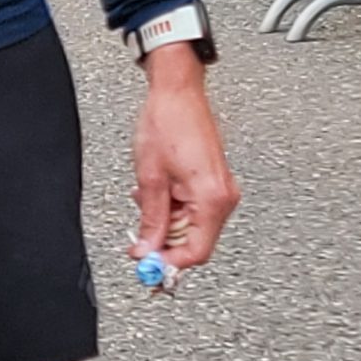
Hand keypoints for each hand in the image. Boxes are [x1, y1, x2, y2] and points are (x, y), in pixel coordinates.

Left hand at [129, 46, 239, 275]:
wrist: (178, 91)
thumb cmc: (166, 122)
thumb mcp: (150, 177)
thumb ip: (150, 220)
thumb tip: (147, 251)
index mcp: (211, 198)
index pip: (196, 252)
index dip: (169, 265)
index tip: (148, 269)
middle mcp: (223, 198)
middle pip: (193, 242)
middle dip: (162, 242)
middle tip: (137, 238)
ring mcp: (221, 190)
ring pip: (190, 227)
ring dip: (163, 221)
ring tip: (144, 197)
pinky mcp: (214, 183)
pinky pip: (193, 210)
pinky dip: (171, 208)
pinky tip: (155, 191)